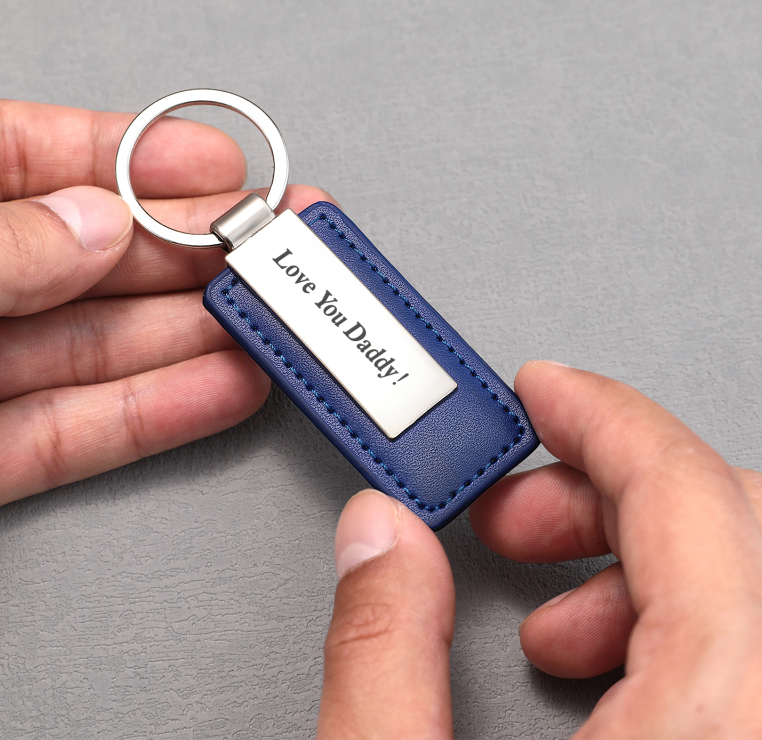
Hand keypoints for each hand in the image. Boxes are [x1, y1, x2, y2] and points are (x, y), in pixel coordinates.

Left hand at [0, 99, 327, 519]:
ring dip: (188, 337)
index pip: (11, 156)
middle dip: (181, 252)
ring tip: (267, 324)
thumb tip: (92, 224)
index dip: (122, 154)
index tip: (210, 163)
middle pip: (76, 260)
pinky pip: (64, 437)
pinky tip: (219, 391)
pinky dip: (148, 418)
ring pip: (88, 351)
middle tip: (266, 250)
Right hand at [317, 362, 761, 737]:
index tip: (546, 392)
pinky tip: (601, 671)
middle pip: (730, 521)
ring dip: (644, 565)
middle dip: (607, 491)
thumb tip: (377, 537)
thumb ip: (382, 654)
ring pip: (746, 582)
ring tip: (548, 612)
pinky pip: (755, 648)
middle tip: (517, 512)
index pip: (684, 492)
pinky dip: (679, 629)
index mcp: (719, 717)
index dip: (602, 418)